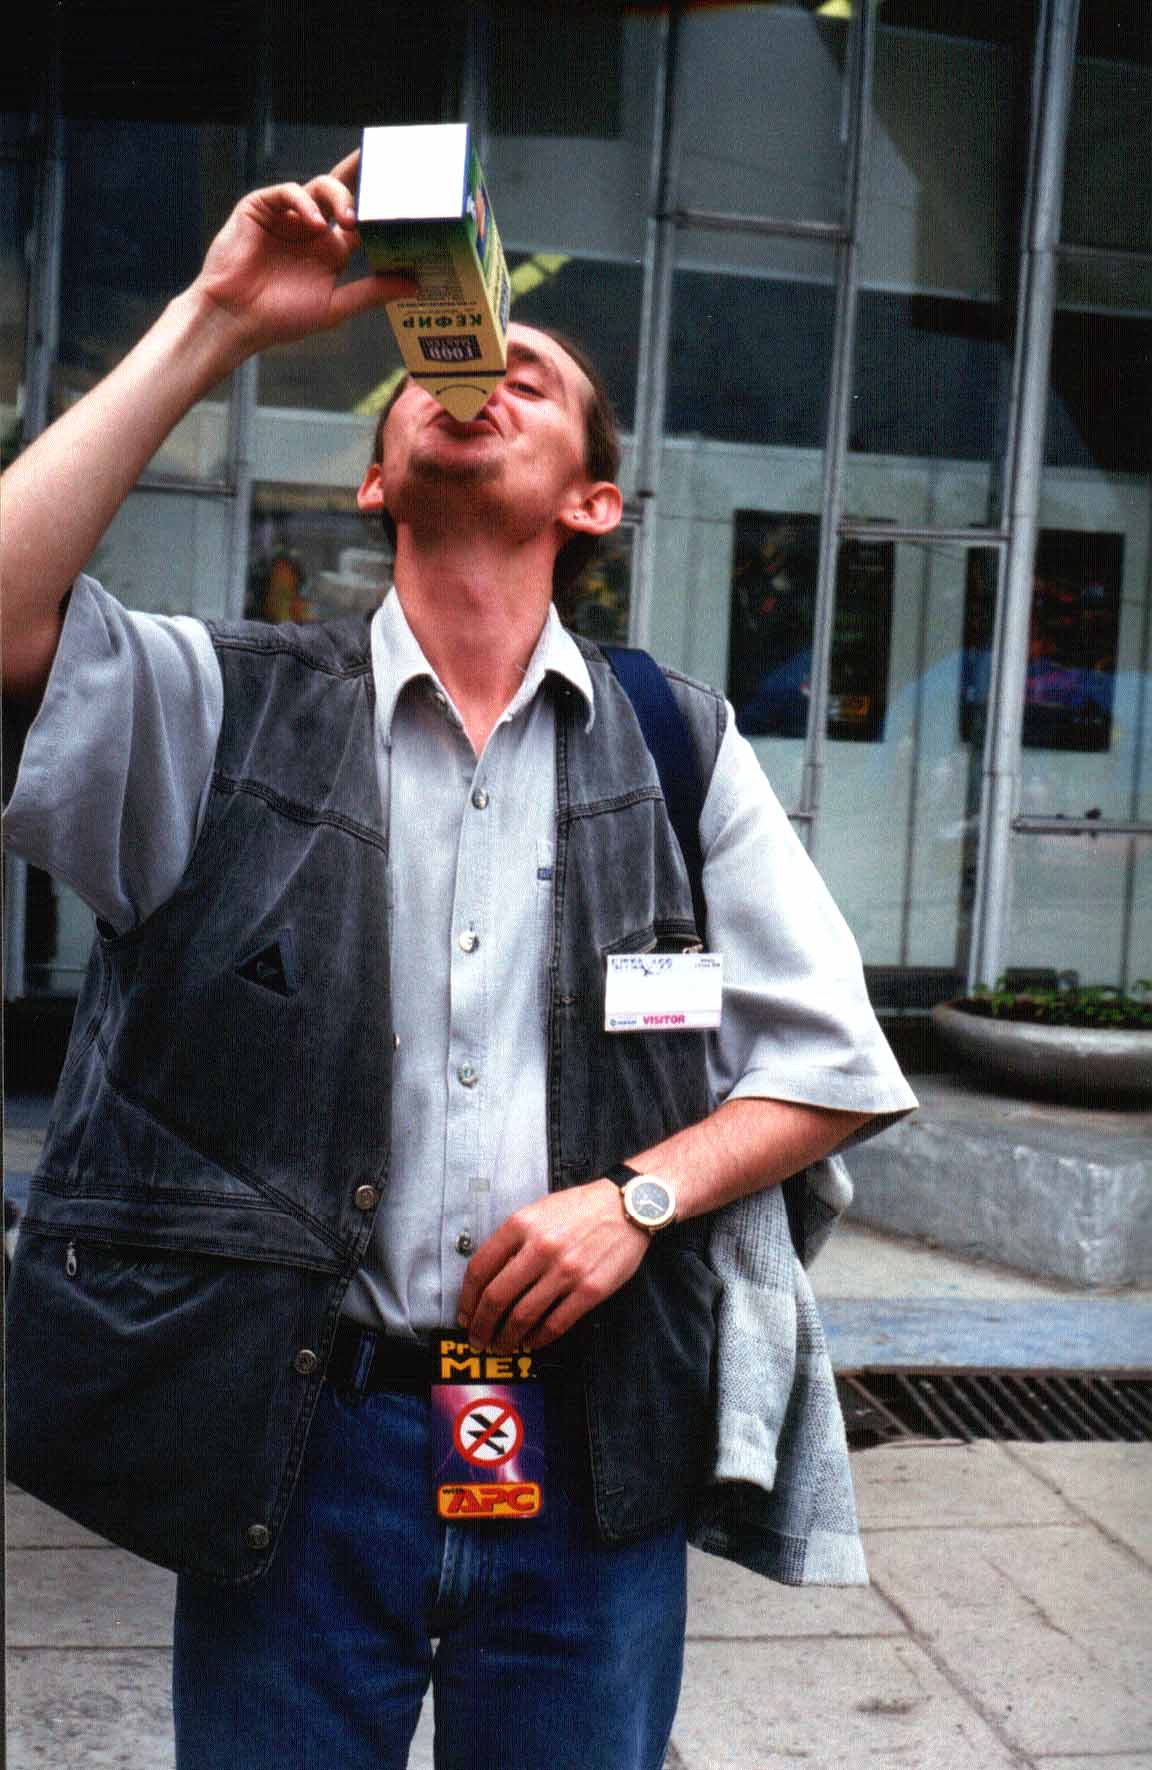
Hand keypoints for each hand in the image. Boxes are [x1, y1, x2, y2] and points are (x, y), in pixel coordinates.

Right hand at [190, 150, 414, 356]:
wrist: (235, 320)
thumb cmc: (280, 319)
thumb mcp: (334, 306)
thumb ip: (371, 292)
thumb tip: (415, 284)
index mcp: (331, 250)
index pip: (362, 220)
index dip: (381, 207)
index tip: (406, 196)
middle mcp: (311, 228)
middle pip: (344, 194)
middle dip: (364, 186)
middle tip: (381, 195)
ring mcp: (286, 215)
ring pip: (319, 187)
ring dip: (338, 197)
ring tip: (348, 219)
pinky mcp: (260, 207)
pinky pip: (286, 192)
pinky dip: (303, 202)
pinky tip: (313, 222)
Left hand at [456, 1180, 650, 1351]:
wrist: (628, 1205)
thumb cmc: (581, 1208)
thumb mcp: (538, 1211)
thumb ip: (513, 1239)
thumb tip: (488, 1278)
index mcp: (521, 1224)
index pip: (480, 1269)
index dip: (467, 1299)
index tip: (465, 1314)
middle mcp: (540, 1248)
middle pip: (496, 1297)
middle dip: (481, 1325)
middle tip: (478, 1338)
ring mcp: (566, 1271)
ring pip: (522, 1316)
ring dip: (506, 1337)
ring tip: (502, 1345)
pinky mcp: (590, 1290)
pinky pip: (555, 1324)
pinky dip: (537, 1339)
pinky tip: (531, 1341)